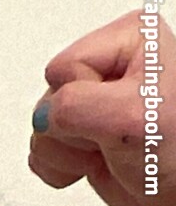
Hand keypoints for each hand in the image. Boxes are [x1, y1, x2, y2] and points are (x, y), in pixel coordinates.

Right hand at [30, 9, 175, 205]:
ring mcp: (91, 103)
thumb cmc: (174, 155)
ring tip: (107, 153)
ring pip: (43, 126)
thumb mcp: (128, 117)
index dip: (81, 101)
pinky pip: (41, 150)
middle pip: (50, 96)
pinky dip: (62, 168)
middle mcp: (108, 65)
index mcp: (128, 37)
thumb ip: (74, 106)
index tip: (117, 118)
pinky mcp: (79, 135)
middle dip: (74, 130)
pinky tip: (94, 165)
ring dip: (70, 153)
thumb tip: (42, 117)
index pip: (64, 67)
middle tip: (112, 140)